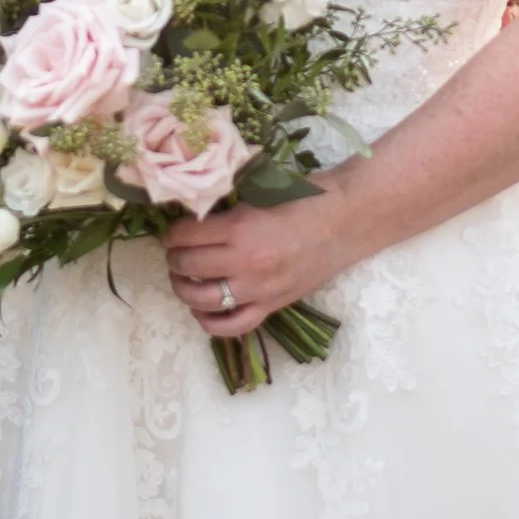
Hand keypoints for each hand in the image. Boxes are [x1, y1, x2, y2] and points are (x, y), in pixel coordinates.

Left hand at [165, 186, 357, 338]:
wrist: (346, 221)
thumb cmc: (306, 198)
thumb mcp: (259, 193)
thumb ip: (226, 207)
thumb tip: (191, 214)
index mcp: (240, 228)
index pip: (184, 235)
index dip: (171, 233)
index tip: (172, 231)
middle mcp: (245, 262)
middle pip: (187, 267)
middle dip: (173, 258)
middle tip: (175, 251)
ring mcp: (258, 289)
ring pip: (201, 300)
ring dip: (182, 289)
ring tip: (182, 278)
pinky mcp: (272, 306)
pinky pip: (231, 326)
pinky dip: (209, 322)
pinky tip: (202, 309)